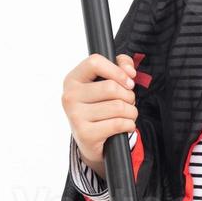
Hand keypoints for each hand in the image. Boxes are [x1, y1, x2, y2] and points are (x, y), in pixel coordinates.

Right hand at [62, 53, 137, 173]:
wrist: (89, 138)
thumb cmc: (100, 105)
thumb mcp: (106, 81)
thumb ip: (121, 65)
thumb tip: (129, 71)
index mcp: (73, 79)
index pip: (94, 62)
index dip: (117, 71)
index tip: (128, 81)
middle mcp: (69, 96)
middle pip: (111, 88)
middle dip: (129, 96)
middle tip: (128, 102)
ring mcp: (75, 116)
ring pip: (118, 107)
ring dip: (132, 112)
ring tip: (127, 114)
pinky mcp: (85, 134)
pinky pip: (118, 124)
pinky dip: (129, 124)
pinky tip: (126, 126)